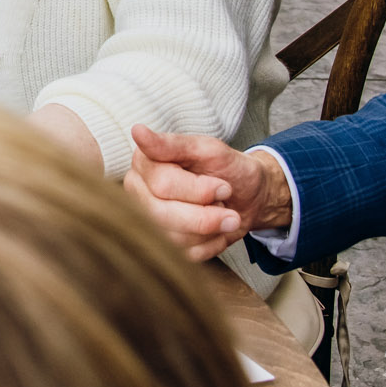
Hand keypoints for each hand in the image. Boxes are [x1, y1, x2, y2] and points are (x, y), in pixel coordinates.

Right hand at [121, 127, 288, 261]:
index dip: (198, 190)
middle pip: (162, 214)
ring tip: (225, 215)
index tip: (223, 185)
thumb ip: (172, 144)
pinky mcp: (164, 243)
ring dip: (210, 229)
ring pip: (173, 238)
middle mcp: (139, 191)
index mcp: (144, 163)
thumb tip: (137, 131)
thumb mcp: (207, 149)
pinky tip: (217, 229)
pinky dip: (211, 244)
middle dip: (205, 215)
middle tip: (229, 205)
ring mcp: (149, 219)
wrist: (248, 194)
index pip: (162, 185)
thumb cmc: (227, 168)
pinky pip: (184, 255)